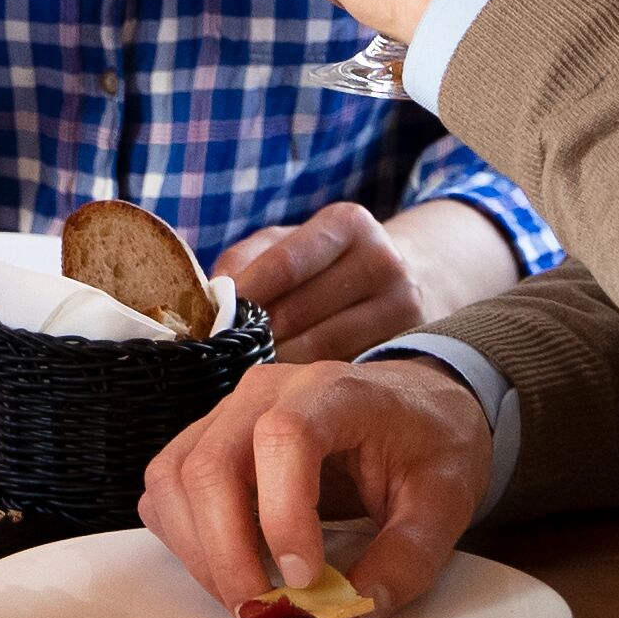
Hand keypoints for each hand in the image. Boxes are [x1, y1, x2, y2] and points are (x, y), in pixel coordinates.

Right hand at [138, 354, 492, 617]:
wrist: (416, 407)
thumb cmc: (428, 445)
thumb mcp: (446, 502)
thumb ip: (407, 559)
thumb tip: (353, 614)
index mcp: (334, 391)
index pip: (284, 437)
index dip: (283, 515)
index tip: (305, 580)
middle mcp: (266, 390)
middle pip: (211, 465)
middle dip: (226, 554)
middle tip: (262, 613)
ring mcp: (227, 411)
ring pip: (174, 478)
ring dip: (198, 552)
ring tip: (247, 599)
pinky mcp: (207, 439)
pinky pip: (165, 488)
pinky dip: (183, 538)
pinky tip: (228, 568)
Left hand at [217, 198, 526, 365]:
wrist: (404, 278)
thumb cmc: (324, 263)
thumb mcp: (288, 243)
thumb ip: (247, 263)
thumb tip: (210, 303)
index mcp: (347, 224)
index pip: (286, 263)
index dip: (245, 296)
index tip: (209, 323)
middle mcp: (382, 261)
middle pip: (302, 310)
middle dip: (253, 337)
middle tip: (215, 362)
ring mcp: (401, 307)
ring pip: (322, 349)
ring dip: (276, 367)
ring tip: (240, 382)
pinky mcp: (408, 348)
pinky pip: (345, 372)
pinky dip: (309, 384)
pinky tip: (283, 394)